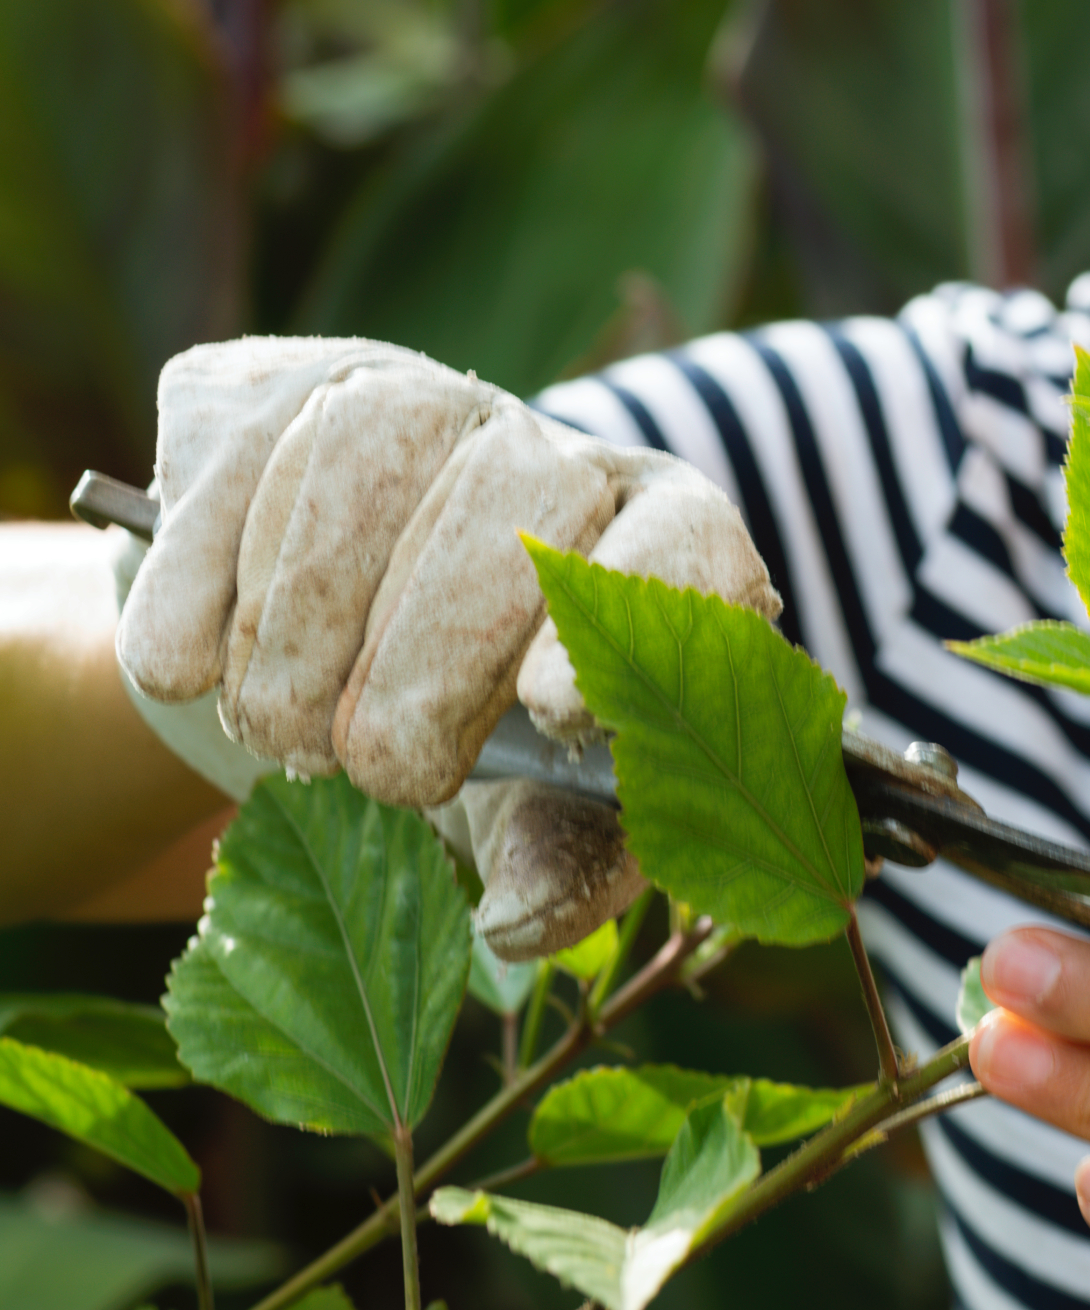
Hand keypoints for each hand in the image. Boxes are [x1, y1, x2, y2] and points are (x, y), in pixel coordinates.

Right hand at [115, 337, 780, 953]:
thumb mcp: (541, 803)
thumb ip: (563, 858)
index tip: (557, 715)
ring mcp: (420, 397)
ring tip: (281, 734)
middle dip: (432, 655)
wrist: (343, 641)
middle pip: (518, 500)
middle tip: (378, 770)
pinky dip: (196, 579)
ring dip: (305, 625)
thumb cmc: (484, 728)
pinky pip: (237, 456)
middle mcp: (555, 445)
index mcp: (661, 541)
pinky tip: (184, 664)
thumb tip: (519, 921)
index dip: (626, 616)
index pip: (686, 538)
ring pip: (369, 456)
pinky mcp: (276, 387)